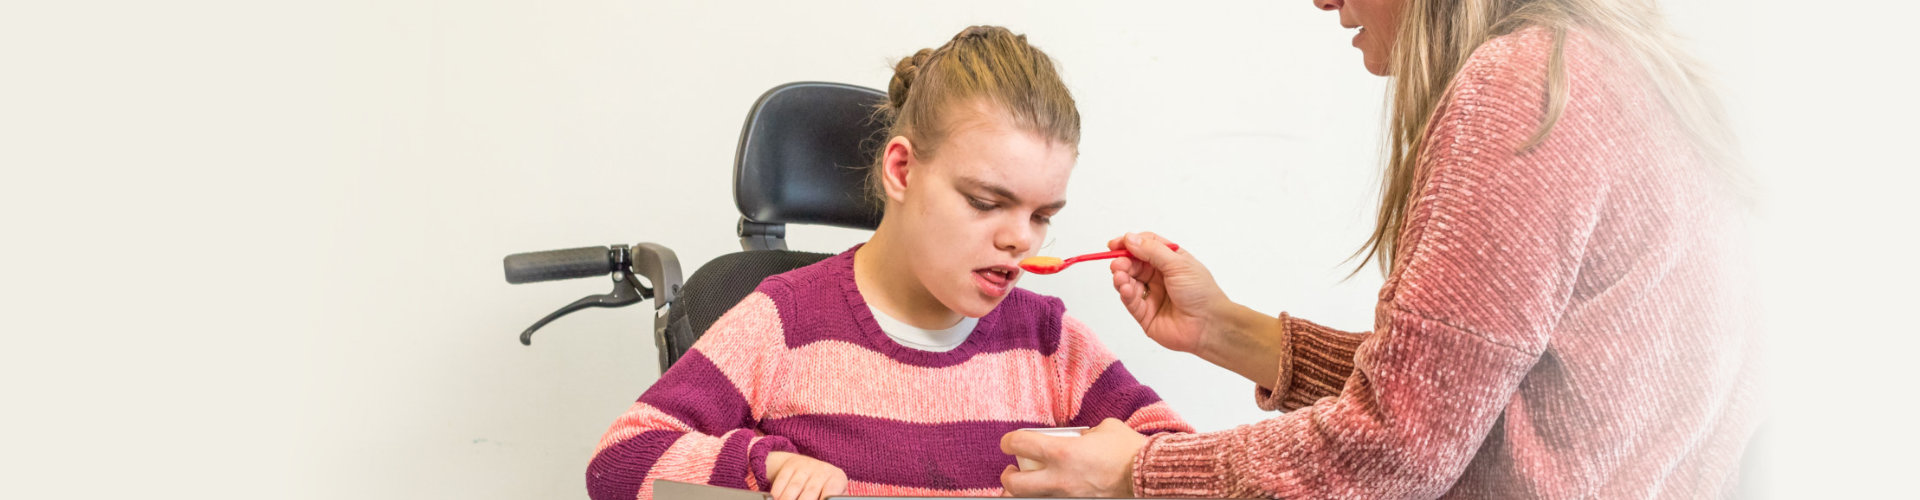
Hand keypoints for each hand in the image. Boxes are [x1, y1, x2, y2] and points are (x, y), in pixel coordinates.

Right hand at [766, 451, 847, 499]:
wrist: (808, 465)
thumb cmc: (824, 487)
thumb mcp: (834, 492)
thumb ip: (833, 499)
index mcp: (836, 479)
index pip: (830, 495)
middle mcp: (822, 471)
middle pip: (809, 495)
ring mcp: (805, 467)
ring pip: (792, 491)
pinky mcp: (789, 466)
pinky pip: (780, 483)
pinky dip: (776, 495)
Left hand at [999, 419, 1148, 497]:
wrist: (1148, 476)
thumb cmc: (1129, 452)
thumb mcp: (1103, 429)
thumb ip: (1083, 433)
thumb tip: (1078, 437)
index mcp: (1062, 452)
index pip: (1020, 445)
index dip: (1008, 442)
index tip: (1009, 442)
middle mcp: (1060, 478)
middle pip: (1015, 484)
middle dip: (1008, 477)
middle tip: (1011, 470)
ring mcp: (1068, 496)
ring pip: (1033, 499)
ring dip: (1026, 492)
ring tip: (1029, 484)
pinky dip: (1050, 494)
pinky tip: (1053, 489)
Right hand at [1108, 232, 1229, 354]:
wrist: (1209, 325)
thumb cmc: (1201, 292)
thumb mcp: (1178, 264)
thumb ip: (1152, 251)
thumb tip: (1129, 238)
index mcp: (1170, 260)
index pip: (1145, 246)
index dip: (1130, 243)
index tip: (1114, 244)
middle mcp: (1159, 277)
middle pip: (1134, 264)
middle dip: (1123, 262)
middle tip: (1117, 264)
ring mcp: (1152, 295)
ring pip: (1129, 282)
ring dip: (1121, 277)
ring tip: (1120, 276)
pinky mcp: (1145, 314)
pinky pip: (1130, 301)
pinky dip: (1125, 293)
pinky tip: (1125, 288)